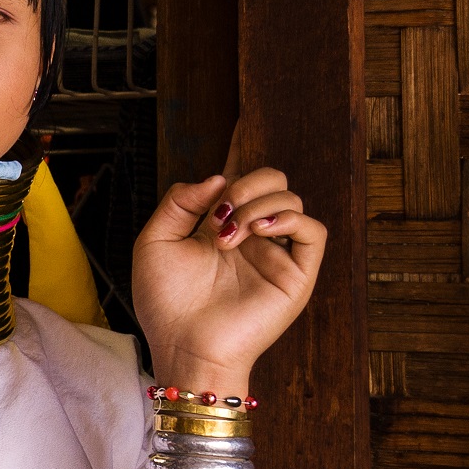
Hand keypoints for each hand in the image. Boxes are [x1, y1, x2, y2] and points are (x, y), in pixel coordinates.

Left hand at [132, 159, 325, 392]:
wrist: (182, 344)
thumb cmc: (165, 303)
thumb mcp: (154, 242)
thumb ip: (179, 202)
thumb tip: (218, 177)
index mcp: (219, 226)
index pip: (239, 181)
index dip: (242, 153)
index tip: (240, 123)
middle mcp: (251, 235)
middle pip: (272, 181)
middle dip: (246, 183)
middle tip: (219, 213)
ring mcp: (275, 253)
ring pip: (291, 198)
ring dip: (257, 204)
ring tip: (229, 234)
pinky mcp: (296, 274)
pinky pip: (314, 230)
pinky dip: (289, 218)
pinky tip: (258, 230)